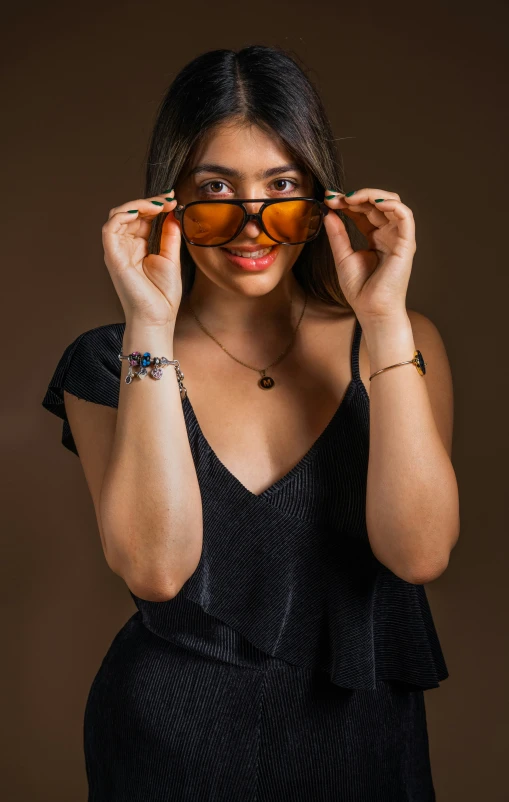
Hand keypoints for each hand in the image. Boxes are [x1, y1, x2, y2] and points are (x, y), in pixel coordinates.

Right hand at [102, 191, 181, 326]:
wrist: (157, 318)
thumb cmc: (163, 296)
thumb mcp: (171, 258)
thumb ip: (169, 236)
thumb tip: (172, 214)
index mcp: (138, 248)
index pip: (142, 218)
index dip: (155, 206)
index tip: (173, 200)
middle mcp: (125, 247)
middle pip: (130, 213)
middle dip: (149, 202)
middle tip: (168, 199)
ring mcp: (117, 251)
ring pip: (118, 216)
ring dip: (138, 205)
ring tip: (158, 204)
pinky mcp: (113, 257)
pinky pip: (110, 228)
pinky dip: (124, 215)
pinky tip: (141, 211)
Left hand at [322, 188, 416, 322]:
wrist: (371, 310)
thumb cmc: (360, 290)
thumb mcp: (342, 257)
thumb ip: (337, 234)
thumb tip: (329, 212)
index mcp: (375, 237)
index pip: (363, 211)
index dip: (347, 202)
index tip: (328, 199)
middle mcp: (388, 234)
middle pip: (377, 204)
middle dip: (356, 196)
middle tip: (335, 198)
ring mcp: (398, 238)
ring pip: (392, 204)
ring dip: (372, 196)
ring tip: (351, 198)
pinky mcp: (406, 244)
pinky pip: (405, 217)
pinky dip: (392, 205)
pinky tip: (375, 203)